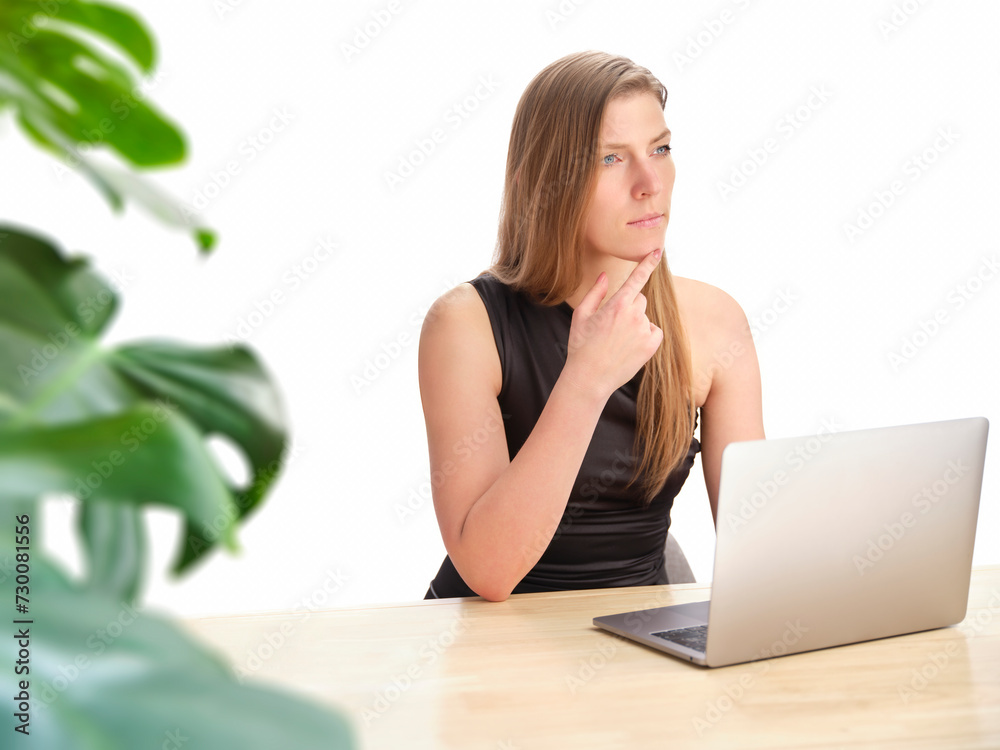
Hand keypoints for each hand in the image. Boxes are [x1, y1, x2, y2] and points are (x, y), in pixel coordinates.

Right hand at [562, 249, 663, 398]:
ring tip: (618, 340)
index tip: (657, 251)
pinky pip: (653, 331)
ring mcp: (644, 330)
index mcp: (616, 305)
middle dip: (629, 306)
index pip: (636, 278)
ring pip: (645, 316)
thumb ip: (595, 293)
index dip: (648, 263)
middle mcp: (634, 315)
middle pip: (639, 299)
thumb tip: (605, 276)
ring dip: (636, 322)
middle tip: (612, 325)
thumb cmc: (581, 346)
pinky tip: (630, 346)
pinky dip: (645, 335)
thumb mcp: (581, 316)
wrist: (589, 378)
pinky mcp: (652, 345)